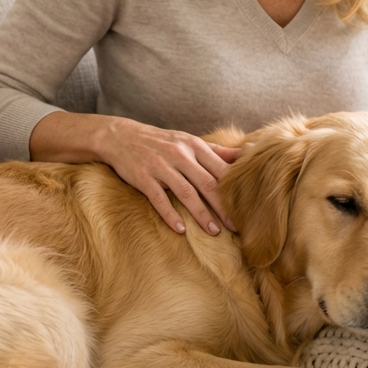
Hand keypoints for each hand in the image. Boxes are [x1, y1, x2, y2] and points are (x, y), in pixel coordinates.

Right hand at [97, 117, 239, 234]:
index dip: (234, 190)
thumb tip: (244, 155)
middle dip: (223, 206)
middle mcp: (179, 155)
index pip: (220, 170)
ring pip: (186, 192)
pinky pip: (159, 199)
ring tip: (214, 231)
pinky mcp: (144, 178)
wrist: (120, 136)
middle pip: (207, 183)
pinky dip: (170, 214)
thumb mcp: (188, 140)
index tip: (246, 208)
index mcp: (194, 146)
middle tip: (237, 226)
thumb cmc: (161, 141)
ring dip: (201, 214)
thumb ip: (215, 151)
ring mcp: (161, 167)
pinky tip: (180, 229)